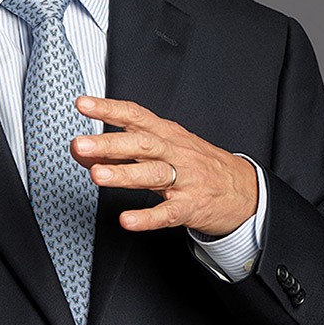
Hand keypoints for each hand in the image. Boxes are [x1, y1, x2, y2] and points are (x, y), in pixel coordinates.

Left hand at [72, 97, 256, 236]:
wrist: (243, 190)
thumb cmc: (197, 165)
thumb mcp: (162, 149)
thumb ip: (120, 150)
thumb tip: (79, 150)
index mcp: (166, 134)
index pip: (135, 115)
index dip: (109, 108)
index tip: (83, 104)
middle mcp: (175, 152)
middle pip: (142, 143)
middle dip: (110, 143)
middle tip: (81, 144)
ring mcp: (185, 180)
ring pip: (153, 174)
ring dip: (124, 173)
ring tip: (97, 175)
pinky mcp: (191, 207)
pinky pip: (168, 213)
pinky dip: (147, 217)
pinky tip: (128, 220)